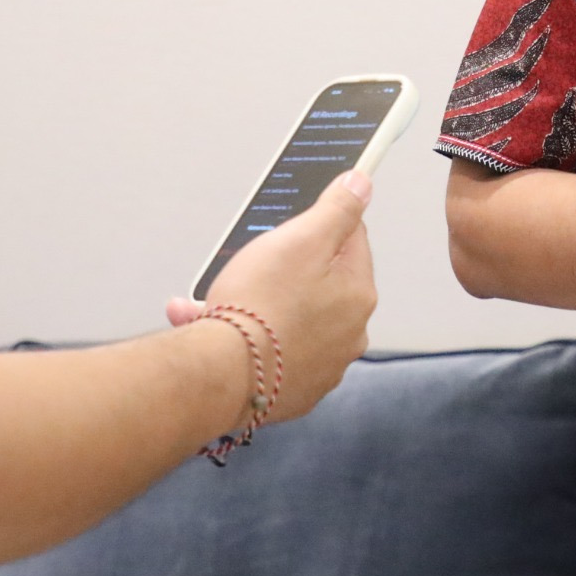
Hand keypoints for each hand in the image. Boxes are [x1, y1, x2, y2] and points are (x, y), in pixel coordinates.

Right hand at [166, 170, 376, 424]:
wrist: (219, 376)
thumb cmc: (258, 307)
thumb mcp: (300, 239)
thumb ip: (337, 210)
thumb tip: (362, 185)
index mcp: (359, 294)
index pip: (351, 241)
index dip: (317, 229)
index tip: (289, 232)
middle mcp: (349, 333)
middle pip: (318, 282)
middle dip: (280, 271)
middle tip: (247, 269)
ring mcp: (322, 365)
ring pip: (289, 318)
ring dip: (255, 307)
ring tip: (213, 301)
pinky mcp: (292, 389)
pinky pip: (271, 352)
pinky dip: (246, 340)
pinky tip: (213, 327)